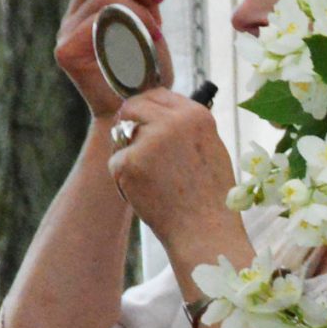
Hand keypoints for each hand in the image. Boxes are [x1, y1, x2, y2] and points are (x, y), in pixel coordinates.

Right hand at [57, 0, 173, 120]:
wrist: (143, 109)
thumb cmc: (146, 68)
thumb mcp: (151, 17)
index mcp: (87, 4)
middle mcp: (71, 16)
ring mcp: (65, 33)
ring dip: (139, 7)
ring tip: (157, 31)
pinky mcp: (66, 52)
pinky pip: (99, 20)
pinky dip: (131, 25)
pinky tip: (148, 43)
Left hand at [104, 88, 240, 257]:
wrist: (205, 232)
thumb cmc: (210, 197)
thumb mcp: (210, 148)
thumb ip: (186, 126)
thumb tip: (157, 111)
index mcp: (197, 115)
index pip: (158, 94)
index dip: (148, 110)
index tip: (147, 126)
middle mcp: (173, 121)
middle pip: (132, 106)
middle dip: (130, 124)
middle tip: (137, 150)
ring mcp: (150, 141)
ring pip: (121, 134)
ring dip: (128, 151)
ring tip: (152, 179)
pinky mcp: (129, 162)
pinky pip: (115, 160)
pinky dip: (124, 178)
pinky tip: (146, 193)